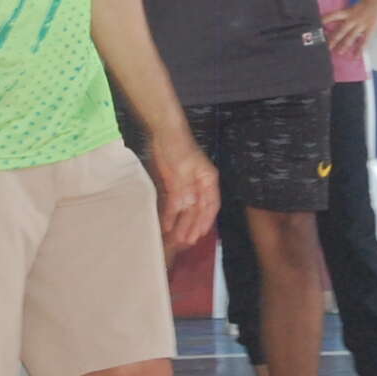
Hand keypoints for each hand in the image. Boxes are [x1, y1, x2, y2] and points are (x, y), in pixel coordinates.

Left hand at [150, 134, 218, 253]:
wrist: (165, 133)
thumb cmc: (180, 147)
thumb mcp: (184, 168)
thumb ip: (185, 188)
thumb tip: (187, 208)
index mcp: (208, 180)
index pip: (211, 205)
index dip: (207, 220)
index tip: (201, 234)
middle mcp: (200, 186)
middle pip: (198, 210)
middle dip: (193, 226)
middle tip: (187, 242)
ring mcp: (187, 186)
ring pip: (187, 210)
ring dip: (183, 224)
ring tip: (178, 240)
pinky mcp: (175, 185)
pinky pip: (174, 204)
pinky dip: (171, 215)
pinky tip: (167, 226)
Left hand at [323, 0, 376, 59]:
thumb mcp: (356, 5)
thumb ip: (349, 13)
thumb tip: (342, 20)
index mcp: (348, 11)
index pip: (332, 16)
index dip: (324, 21)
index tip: (315, 28)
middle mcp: (353, 18)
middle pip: (340, 30)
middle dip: (332, 40)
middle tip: (325, 47)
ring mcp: (362, 24)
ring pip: (350, 37)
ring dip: (344, 46)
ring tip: (339, 52)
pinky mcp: (371, 28)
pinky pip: (364, 41)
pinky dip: (360, 50)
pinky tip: (356, 56)